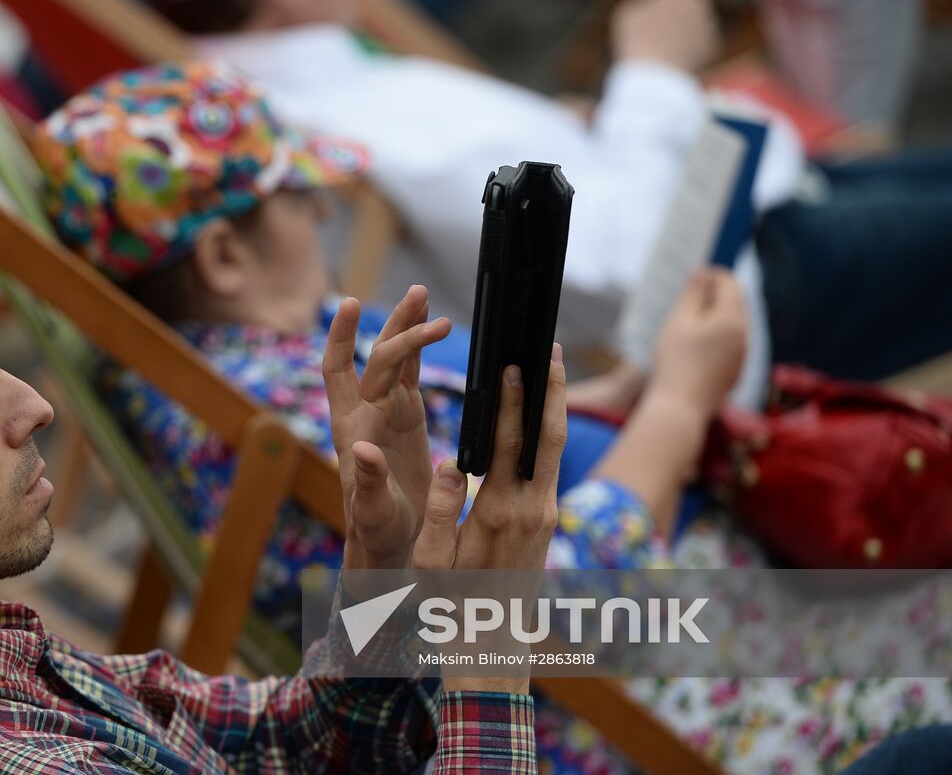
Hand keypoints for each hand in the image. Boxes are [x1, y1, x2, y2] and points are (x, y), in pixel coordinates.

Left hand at [323, 285, 451, 571]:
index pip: (338, 369)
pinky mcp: (406, 417)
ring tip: (423, 296)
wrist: (390, 540)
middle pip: (376, 355)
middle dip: (396, 325)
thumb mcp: (372, 510)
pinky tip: (432, 327)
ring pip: (394, 358)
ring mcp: (386, 410)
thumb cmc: (376, 530)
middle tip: (421, 297)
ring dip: (408, 327)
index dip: (341, 336)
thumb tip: (362, 449)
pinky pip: (412, 374)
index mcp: (351, 425)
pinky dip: (421, 350)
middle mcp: (366, 410)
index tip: (350, 305)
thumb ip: (368, 481)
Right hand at [412, 346, 566, 693]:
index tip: (513, 365)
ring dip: (556, 405)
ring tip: (552, 367)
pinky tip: (542, 412)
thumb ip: (440, 508)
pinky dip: (549, 431)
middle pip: (550, 435)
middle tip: (553, 348)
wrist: (491, 640)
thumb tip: (451, 462)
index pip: (510, 443)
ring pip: (556, 447)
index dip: (514, 401)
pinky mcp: (549, 518)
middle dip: (554, 388)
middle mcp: (532, 509)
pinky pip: (551, 464)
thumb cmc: (451, 600)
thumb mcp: (432, 560)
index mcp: (498, 512)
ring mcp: (546, 513)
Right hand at [611, 0, 719, 73]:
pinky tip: (673, 58)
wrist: (659, 76)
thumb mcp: (629, 12)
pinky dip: (689, 47)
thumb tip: (654, 9)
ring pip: (693, 20)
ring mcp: (709, 22)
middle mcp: (700, 0)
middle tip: (654, 29)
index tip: (648, 9)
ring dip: (682, 28)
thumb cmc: (639, 40)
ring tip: (662, 46)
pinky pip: (698, 41)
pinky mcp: (713, 44)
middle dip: (674, 9)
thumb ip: (644, 2)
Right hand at [652, 268, 746, 418]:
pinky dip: (718, 334)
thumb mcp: (680, 321)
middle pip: (737, 303)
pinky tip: (697, 343)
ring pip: (735, 324)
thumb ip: (693, 293)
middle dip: (717, 293)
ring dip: (717, 314)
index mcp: (733, 319)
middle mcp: (745, 336)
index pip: (730, 284)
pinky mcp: (736, 371)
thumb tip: (703, 272)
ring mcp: (743, 356)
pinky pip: (731, 344)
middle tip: (692, 292)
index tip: (695, 273)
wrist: (681, 408)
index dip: (713, 274)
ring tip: (691, 318)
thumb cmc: (677, 361)